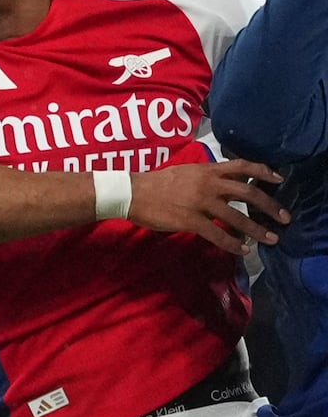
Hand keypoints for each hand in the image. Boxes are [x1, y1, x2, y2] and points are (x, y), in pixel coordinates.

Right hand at [127, 159, 288, 255]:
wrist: (131, 192)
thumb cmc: (155, 182)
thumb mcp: (185, 173)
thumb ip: (207, 178)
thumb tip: (228, 186)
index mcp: (205, 170)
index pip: (241, 166)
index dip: (263, 171)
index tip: (279, 179)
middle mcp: (207, 184)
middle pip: (247, 192)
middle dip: (269, 206)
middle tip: (285, 218)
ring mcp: (199, 202)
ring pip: (236, 216)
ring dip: (257, 229)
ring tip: (270, 239)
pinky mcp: (190, 220)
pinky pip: (217, 234)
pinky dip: (233, 244)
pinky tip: (242, 250)